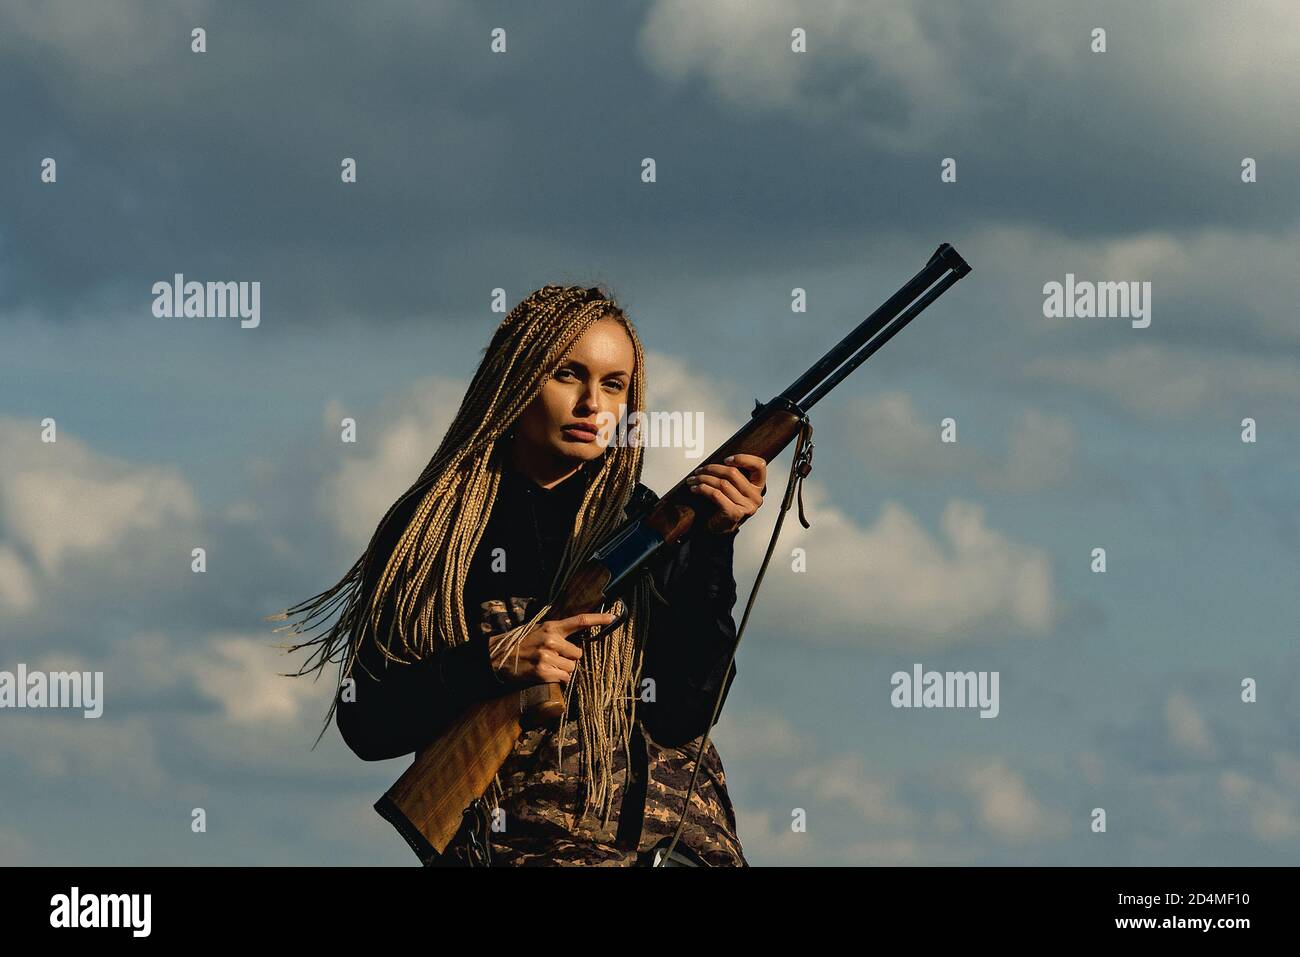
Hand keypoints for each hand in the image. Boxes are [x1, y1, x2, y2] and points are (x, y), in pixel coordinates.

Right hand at [488, 612, 613, 688]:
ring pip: (571, 668)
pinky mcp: (543, 672)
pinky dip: (558, 679)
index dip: (598, 619)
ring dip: (563, 670)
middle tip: (554, 658)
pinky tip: (545, 674)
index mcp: (552, 627)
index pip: (580, 621)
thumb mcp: (539, 630)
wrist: (498, 658)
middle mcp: (551, 640)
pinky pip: (563, 678)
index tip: (613, 617)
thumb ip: (558, 633)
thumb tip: (578, 641)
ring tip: (548, 666)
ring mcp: (547, 656)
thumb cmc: (522, 644)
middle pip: (578, 654)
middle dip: (570, 659)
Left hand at [686, 453, 766, 533]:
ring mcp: (746, 506)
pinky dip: (703, 489)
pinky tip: (695, 489)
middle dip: (712, 469)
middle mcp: (756, 497)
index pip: (759, 465)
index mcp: (758, 487)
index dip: (743, 458)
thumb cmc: (724, 506)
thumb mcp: (733, 488)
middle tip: (699, 470)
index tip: (726, 460)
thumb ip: (733, 475)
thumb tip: (717, 460)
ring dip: (703, 479)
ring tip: (694, 479)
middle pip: (733, 473)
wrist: (718, 529)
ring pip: (722, 483)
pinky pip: (716, 495)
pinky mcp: (734, 513)